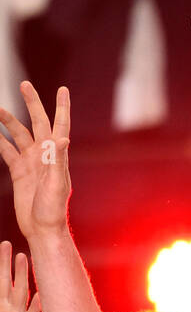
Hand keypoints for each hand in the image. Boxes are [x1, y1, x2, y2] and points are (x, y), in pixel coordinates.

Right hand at [0, 82, 71, 236]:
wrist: (42, 228)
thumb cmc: (53, 209)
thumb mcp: (57, 184)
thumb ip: (58, 161)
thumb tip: (63, 137)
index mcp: (58, 155)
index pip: (60, 125)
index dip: (61, 107)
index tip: (62, 89)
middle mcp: (45, 155)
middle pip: (37, 122)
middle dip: (32, 103)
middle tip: (25, 84)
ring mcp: (31, 161)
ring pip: (18, 133)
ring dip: (8, 120)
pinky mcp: (19, 170)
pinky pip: (6, 149)